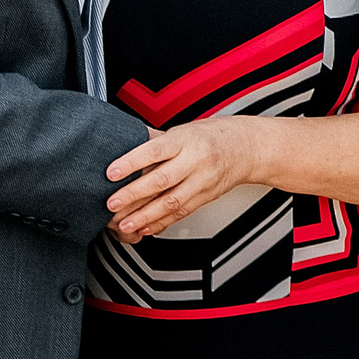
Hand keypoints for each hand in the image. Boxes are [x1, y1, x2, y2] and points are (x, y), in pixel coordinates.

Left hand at [105, 117, 270, 241]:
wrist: (247, 148)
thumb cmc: (211, 136)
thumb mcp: (183, 130)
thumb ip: (155, 140)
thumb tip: (121, 145)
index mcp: (186, 140)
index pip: (156, 151)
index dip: (132, 162)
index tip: (111, 172)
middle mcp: (196, 160)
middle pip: (162, 179)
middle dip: (134, 194)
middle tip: (112, 203)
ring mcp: (203, 181)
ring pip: (171, 202)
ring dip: (144, 216)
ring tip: (124, 224)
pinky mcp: (206, 197)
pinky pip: (181, 213)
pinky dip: (160, 223)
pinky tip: (144, 228)